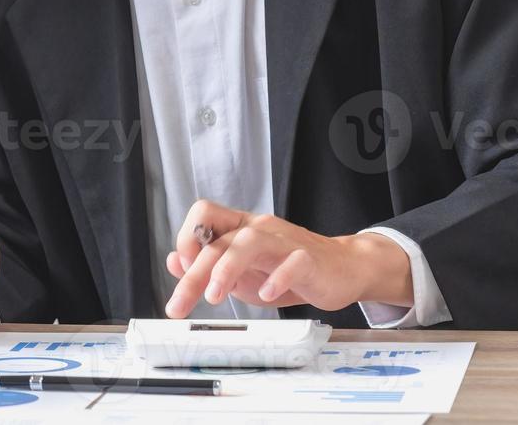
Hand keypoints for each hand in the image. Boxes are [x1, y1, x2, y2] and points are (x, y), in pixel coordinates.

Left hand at [164, 200, 412, 317]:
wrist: (344, 269)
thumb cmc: (290, 270)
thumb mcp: (243, 272)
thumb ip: (211, 266)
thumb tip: (174, 261)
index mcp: (241, 229)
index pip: (204, 214)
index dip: (187, 238)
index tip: (182, 271)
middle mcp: (260, 229)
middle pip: (220, 240)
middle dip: (195, 273)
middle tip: (181, 303)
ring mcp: (285, 242)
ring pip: (250, 241)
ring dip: (227, 268)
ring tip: (215, 296)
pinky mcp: (310, 259)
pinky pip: (293, 262)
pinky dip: (277, 278)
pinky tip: (267, 294)